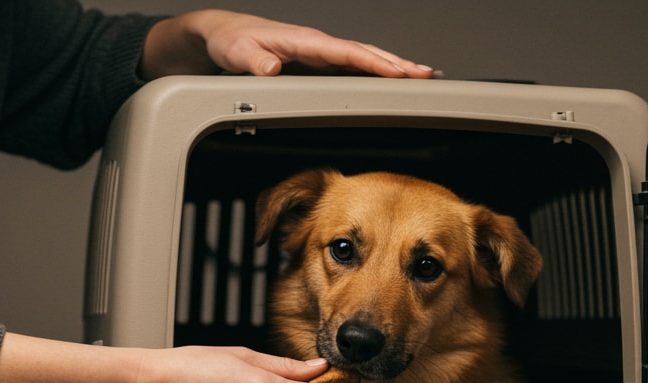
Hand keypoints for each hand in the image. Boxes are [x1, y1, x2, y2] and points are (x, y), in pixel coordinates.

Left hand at [139, 10, 433, 79]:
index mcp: (305, 42)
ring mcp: (321, 54)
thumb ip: (253, 60)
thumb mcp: (235, 52)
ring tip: (423, 79)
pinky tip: (392, 82)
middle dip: (398, 65)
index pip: (348, 53)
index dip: (375, 64)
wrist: (220, 36)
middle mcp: (318, 46)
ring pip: (365, 60)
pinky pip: (354, 67)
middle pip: (366, 55)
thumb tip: (271, 68)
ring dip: (394, 69)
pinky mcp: (319, 64)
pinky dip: (377, 73)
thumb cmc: (229, 42)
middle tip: (427, 77)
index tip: (399, 73)